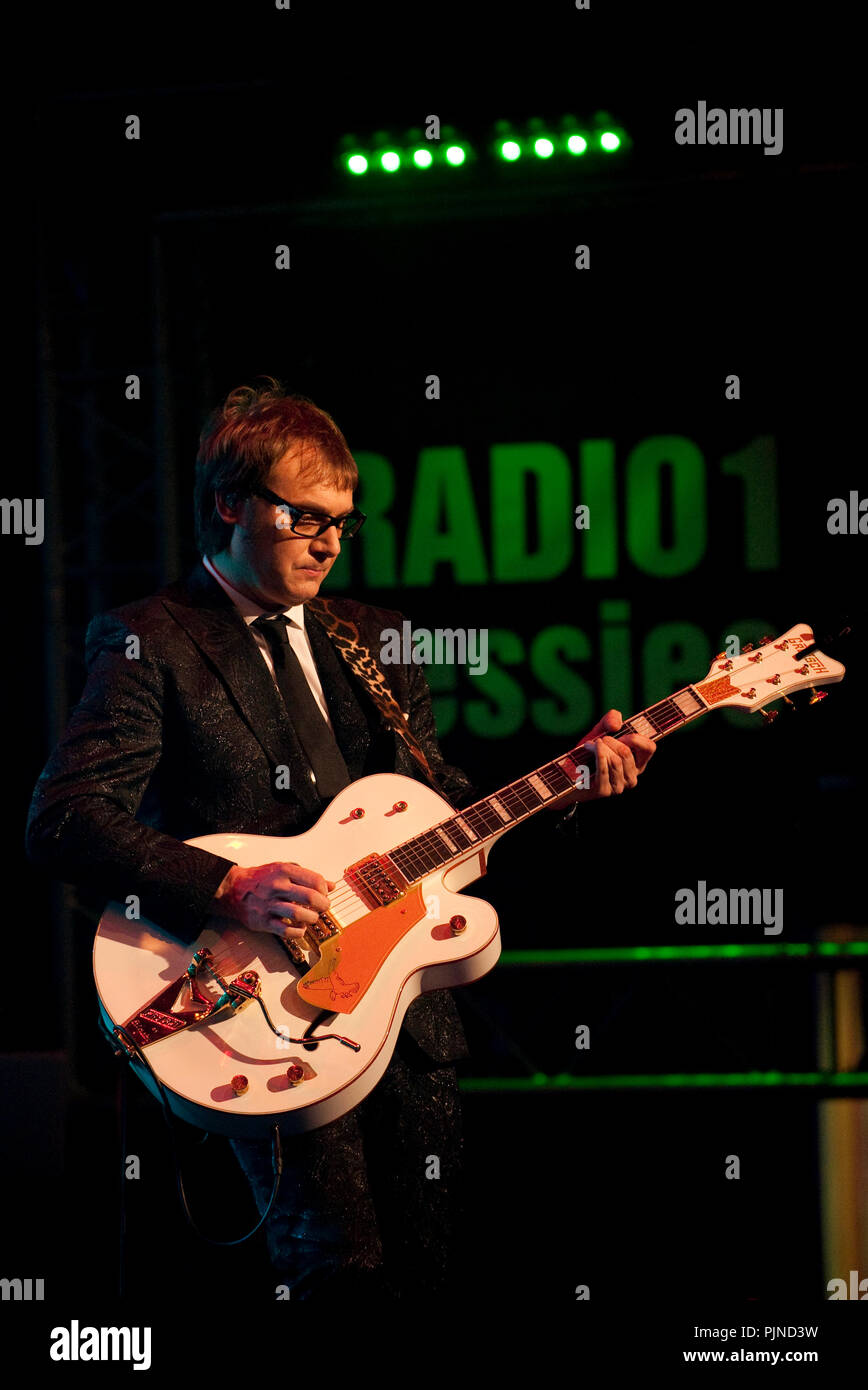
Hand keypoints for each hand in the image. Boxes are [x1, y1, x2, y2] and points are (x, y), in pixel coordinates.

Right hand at [212, 862, 335, 938]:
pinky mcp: (263, 921)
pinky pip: (286, 931)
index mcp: (283, 871)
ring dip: (312, 918)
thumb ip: (307, 876)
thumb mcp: (284, 869)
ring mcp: (269, 905)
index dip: (324, 889)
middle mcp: (276, 886)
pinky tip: (301, 928)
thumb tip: (331, 886)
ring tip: (312, 917)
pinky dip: (298, 932)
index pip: (315, 880)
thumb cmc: (261, 879)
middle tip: (324, 907)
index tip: (324, 894)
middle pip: (309, 897)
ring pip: (299, 914)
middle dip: (323, 905)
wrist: (233, 889)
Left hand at [562, 709, 655, 800]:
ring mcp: (619, 787)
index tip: (622, 734)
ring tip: (591, 745)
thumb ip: (611, 720)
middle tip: (601, 739)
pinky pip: (604, 768)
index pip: (650, 748)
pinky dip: (596, 754)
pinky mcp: (604, 791)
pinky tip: (589, 747)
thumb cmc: (589, 752)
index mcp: (638, 764)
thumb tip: (616, 725)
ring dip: (601, 747)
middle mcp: (632, 778)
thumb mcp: (601, 732)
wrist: (567, 773)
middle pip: (627, 752)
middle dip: (611, 740)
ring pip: (616, 760)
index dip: (636, 737)